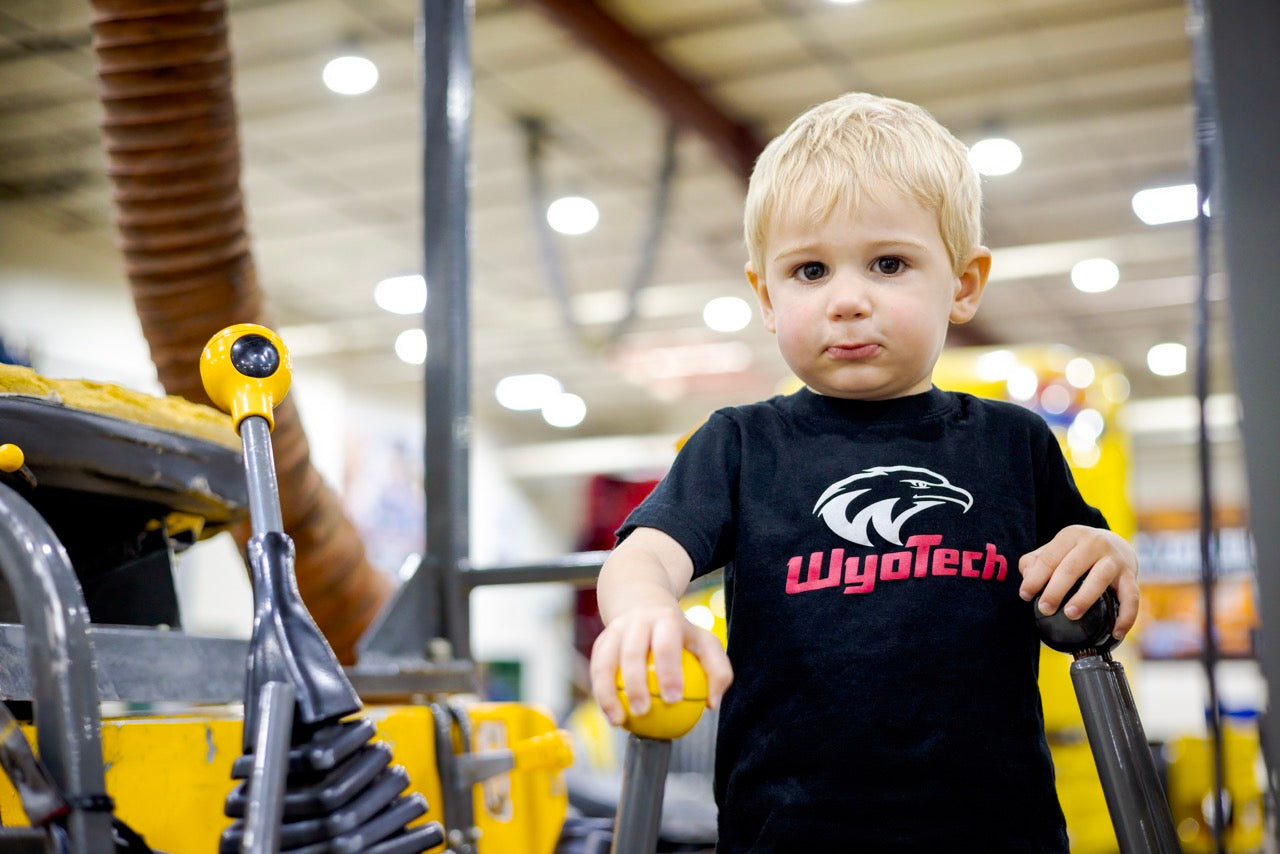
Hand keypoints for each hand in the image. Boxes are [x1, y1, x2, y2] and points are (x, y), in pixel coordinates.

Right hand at [589, 603, 732, 726]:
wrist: (645, 603)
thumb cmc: (681, 634)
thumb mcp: (706, 643)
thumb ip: (718, 672)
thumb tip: (712, 703)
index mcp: (666, 619)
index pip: (666, 644)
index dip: (669, 671)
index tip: (673, 699)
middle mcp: (637, 621)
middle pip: (632, 652)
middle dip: (635, 683)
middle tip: (643, 712)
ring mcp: (615, 629)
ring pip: (605, 661)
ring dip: (608, 692)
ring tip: (618, 721)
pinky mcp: (601, 641)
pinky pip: (596, 669)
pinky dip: (600, 694)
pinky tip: (611, 716)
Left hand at [1018, 525, 1138, 639]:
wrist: (1116, 545)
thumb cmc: (1076, 552)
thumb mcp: (1055, 549)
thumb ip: (1035, 562)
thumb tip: (1027, 579)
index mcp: (1071, 536)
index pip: (1049, 558)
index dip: (1035, 578)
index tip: (1025, 595)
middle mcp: (1094, 543)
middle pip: (1071, 568)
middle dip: (1055, 591)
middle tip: (1045, 609)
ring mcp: (1115, 559)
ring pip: (1099, 579)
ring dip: (1084, 598)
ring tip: (1071, 615)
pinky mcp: (1131, 575)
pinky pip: (1131, 597)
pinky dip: (1126, 616)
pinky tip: (1115, 633)